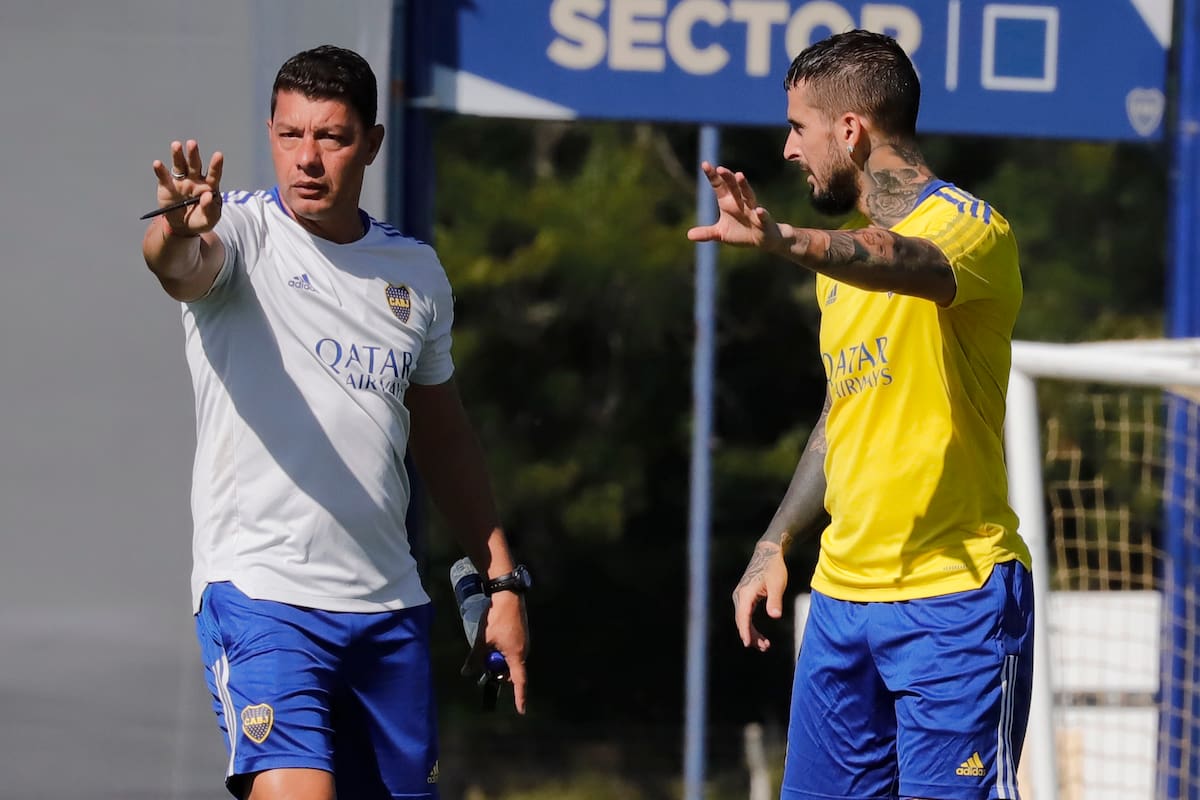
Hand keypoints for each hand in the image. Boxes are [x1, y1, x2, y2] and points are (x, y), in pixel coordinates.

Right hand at [151, 139, 223, 233]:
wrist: (183, 227)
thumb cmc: (200, 221)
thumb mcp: (209, 219)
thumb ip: (210, 208)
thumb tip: (207, 196)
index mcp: (209, 186)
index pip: (213, 174)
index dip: (215, 165)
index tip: (218, 155)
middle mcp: (195, 179)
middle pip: (195, 164)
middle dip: (193, 154)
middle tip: (192, 143)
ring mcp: (180, 181)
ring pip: (179, 165)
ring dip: (177, 155)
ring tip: (176, 145)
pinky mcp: (167, 185)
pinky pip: (163, 176)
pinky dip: (160, 170)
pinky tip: (158, 164)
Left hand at [462, 590, 528, 713]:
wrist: (507, 594)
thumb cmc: (496, 619)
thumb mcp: (482, 640)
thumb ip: (475, 659)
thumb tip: (466, 673)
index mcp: (516, 655)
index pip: (519, 681)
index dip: (520, 697)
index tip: (521, 710)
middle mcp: (524, 650)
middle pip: (512, 670)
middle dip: (499, 671)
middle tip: (484, 666)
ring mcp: (524, 641)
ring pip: (511, 659)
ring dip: (499, 659)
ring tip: (487, 648)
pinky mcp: (522, 633)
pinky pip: (513, 650)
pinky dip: (503, 651)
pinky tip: (493, 639)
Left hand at [687, 162, 782, 248]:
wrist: (764, 240)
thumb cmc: (742, 232)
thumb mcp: (721, 234)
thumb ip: (707, 233)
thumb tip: (688, 235)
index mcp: (728, 202)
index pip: (719, 186)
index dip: (713, 176)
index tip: (705, 164)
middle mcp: (741, 202)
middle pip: (733, 187)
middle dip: (727, 178)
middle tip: (720, 168)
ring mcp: (753, 210)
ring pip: (749, 195)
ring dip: (744, 186)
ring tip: (740, 175)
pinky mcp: (763, 221)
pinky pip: (762, 216)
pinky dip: (762, 213)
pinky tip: (759, 210)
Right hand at [732, 541, 788, 651]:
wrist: (768, 553)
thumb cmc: (774, 568)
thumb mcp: (777, 584)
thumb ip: (775, 600)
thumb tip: (775, 616)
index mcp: (746, 594)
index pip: (743, 617)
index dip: (745, 631)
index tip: (748, 644)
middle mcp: (740, 596)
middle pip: (741, 621)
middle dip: (750, 636)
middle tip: (764, 647)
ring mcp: (741, 596)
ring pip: (743, 619)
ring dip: (752, 633)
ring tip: (765, 645)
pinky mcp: (745, 596)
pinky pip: (746, 615)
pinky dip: (751, 626)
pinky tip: (760, 635)